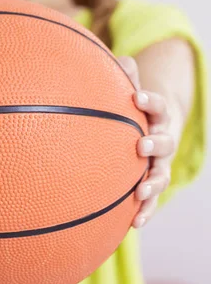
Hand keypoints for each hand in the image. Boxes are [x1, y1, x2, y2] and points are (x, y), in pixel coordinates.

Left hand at [117, 56, 175, 228]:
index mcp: (157, 117)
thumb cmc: (132, 108)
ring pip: (162, 175)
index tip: (137, 98)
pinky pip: (152, 199)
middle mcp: (162, 140)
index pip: (158, 107)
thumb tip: (118, 60)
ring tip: (140, 192)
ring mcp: (159, 164)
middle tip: (140, 145)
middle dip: (155, 144)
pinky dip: (146, 210)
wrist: (150, 128)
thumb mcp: (130, 91)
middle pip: (166, 143)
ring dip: (153, 184)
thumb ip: (125, 77)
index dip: (151, 101)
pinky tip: (135, 223)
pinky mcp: (151, 183)